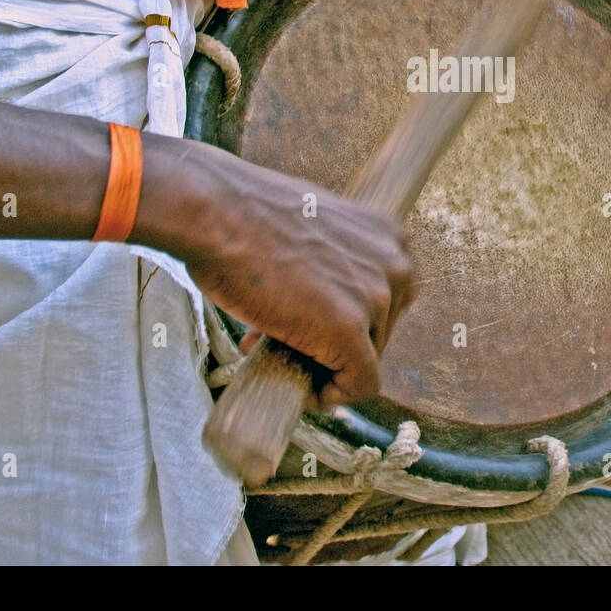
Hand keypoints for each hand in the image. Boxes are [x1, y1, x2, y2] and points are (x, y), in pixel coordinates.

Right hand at [147, 143, 415, 407]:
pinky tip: (299, 390)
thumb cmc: (247, 216)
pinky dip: (331, 396)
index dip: (350, 321)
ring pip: (367, 359)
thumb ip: (334, 264)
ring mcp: (376, 296)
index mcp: (389, 234)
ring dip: (321, 365)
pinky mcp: (349, 330)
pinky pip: (358, 384)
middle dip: (332, 344)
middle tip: (283, 343)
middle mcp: (395, 263)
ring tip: (274, 354)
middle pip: (380, 332)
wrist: (215, 214)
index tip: (309, 326)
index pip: (387, 300)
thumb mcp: (312, 230)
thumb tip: (323, 307)